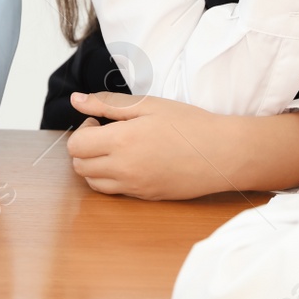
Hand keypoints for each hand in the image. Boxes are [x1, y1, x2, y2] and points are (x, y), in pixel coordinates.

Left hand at [66, 91, 298, 198]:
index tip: (100, 120)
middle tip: (107, 133)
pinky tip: (131, 162)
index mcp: (121, 142)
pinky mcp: (146, 197)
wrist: (222, 154)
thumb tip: (76, 100)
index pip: (75, 145)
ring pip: (93, 183)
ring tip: (117, 149)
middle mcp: (123, 169)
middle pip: (79, 167)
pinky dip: (112, 179)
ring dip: (95, 166)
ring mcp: (134, 187)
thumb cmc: (189, 124)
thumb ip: (107, 103)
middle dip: (85, 148)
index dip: (82, 130)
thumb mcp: (148, 105)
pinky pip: (115, 192)